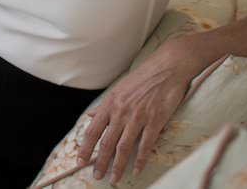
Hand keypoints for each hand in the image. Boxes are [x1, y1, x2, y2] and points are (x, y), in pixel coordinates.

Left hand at [77, 39, 206, 183]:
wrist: (166, 67)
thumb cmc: (142, 78)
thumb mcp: (118, 89)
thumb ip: (104, 106)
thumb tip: (90, 116)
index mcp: (110, 104)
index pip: (92, 130)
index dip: (85, 148)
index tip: (80, 162)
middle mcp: (121, 112)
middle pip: (106, 143)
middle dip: (100, 162)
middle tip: (97, 176)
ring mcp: (138, 117)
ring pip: (124, 147)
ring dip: (118, 166)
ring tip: (114, 179)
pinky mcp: (155, 120)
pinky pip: (145, 145)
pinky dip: (140, 160)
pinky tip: (137, 171)